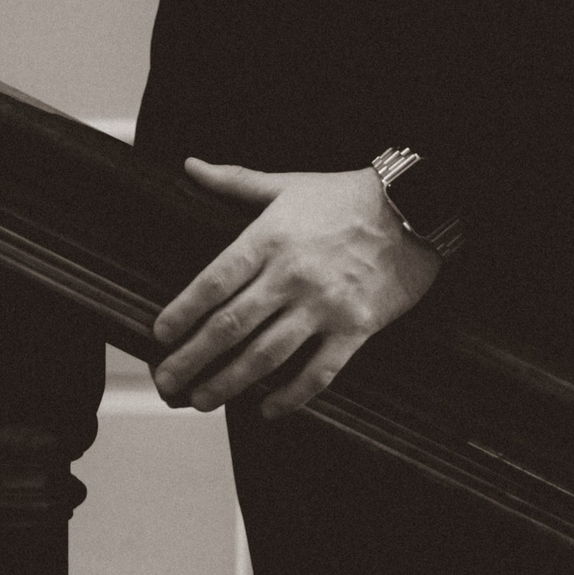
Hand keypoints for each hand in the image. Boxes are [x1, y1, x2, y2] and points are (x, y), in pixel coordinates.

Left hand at [151, 161, 440, 418]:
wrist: (413, 208)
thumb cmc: (345, 196)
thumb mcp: (286, 184)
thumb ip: (234, 181)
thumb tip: (189, 165)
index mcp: (270, 238)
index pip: (214, 282)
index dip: (183, 311)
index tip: (159, 334)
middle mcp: (292, 275)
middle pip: (231, 325)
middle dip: (193, 358)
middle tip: (167, 380)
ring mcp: (324, 305)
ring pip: (267, 355)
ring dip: (229, 382)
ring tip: (202, 400)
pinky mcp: (356, 328)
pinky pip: (317, 373)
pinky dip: (289, 396)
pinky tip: (266, 409)